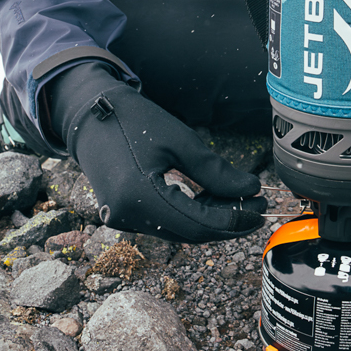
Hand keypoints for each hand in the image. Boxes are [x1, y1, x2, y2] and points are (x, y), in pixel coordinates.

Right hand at [50, 62, 266, 242]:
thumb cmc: (133, 121)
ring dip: (211, 219)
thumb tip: (250, 190)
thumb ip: (215, 171)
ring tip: (239, 199)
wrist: (89, 116)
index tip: (260, 210)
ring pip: (180, 231)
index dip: (234, 221)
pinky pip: (166, 223)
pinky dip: (192, 214)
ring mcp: (123, 219)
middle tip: (257, 206)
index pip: (200, 225)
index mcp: (140, 197)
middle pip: (191, 234)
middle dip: (227, 223)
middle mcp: (128, 216)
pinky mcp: (124, 215)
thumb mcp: (180, 141)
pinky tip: (211, 199)